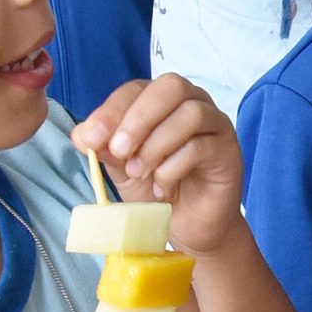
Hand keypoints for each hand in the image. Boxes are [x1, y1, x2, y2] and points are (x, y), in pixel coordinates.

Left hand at [73, 76, 243, 254]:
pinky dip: (174, 167)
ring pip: (191, 113)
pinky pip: (202, 145)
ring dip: (157, 144)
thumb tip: (82, 135)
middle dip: (139, 118)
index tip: (91, 140)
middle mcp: (191, 102)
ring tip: (140, 172)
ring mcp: (215, 123)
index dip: (112, 111)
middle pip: (171, 87)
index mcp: (160, 100)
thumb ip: (105, 149)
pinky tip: (163, 187)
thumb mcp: (122, 168)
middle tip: (119, 151)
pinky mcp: (229, 149)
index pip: (137, 89)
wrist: (188, 224)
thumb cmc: (156, 187)